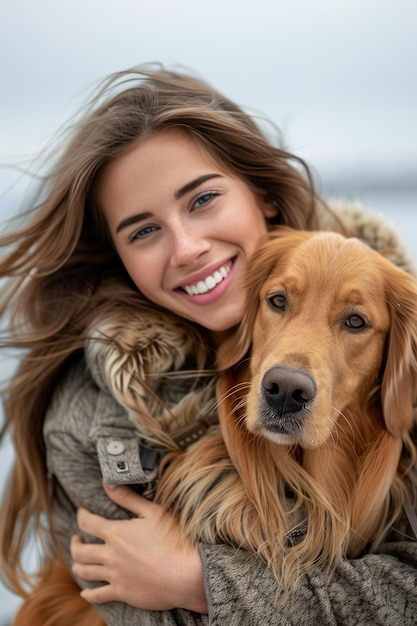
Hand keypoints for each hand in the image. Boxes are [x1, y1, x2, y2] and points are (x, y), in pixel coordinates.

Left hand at [70, 483, 207, 612]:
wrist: (186, 574)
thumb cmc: (173, 539)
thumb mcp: (153, 512)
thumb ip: (128, 498)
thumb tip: (107, 483)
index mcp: (116, 533)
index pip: (87, 523)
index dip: (81, 516)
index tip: (82, 512)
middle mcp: (110, 555)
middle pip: (81, 550)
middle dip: (75, 543)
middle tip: (77, 539)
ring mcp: (115, 576)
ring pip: (85, 571)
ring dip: (78, 565)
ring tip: (79, 560)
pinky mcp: (122, 593)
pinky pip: (97, 595)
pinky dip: (88, 593)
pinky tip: (86, 592)